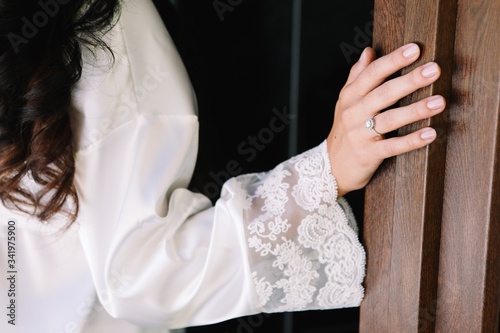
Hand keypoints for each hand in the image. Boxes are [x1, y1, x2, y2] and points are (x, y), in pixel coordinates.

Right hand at [327, 43, 445, 196]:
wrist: (330, 167)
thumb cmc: (344, 131)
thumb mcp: (345, 102)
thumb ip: (357, 76)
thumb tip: (369, 51)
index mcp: (350, 97)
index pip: (371, 74)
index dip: (393, 61)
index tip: (414, 49)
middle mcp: (354, 113)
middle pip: (383, 94)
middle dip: (409, 81)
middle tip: (434, 69)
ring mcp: (360, 135)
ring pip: (389, 119)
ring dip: (415, 110)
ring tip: (439, 101)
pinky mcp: (368, 154)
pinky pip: (392, 147)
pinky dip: (411, 141)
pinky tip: (430, 133)